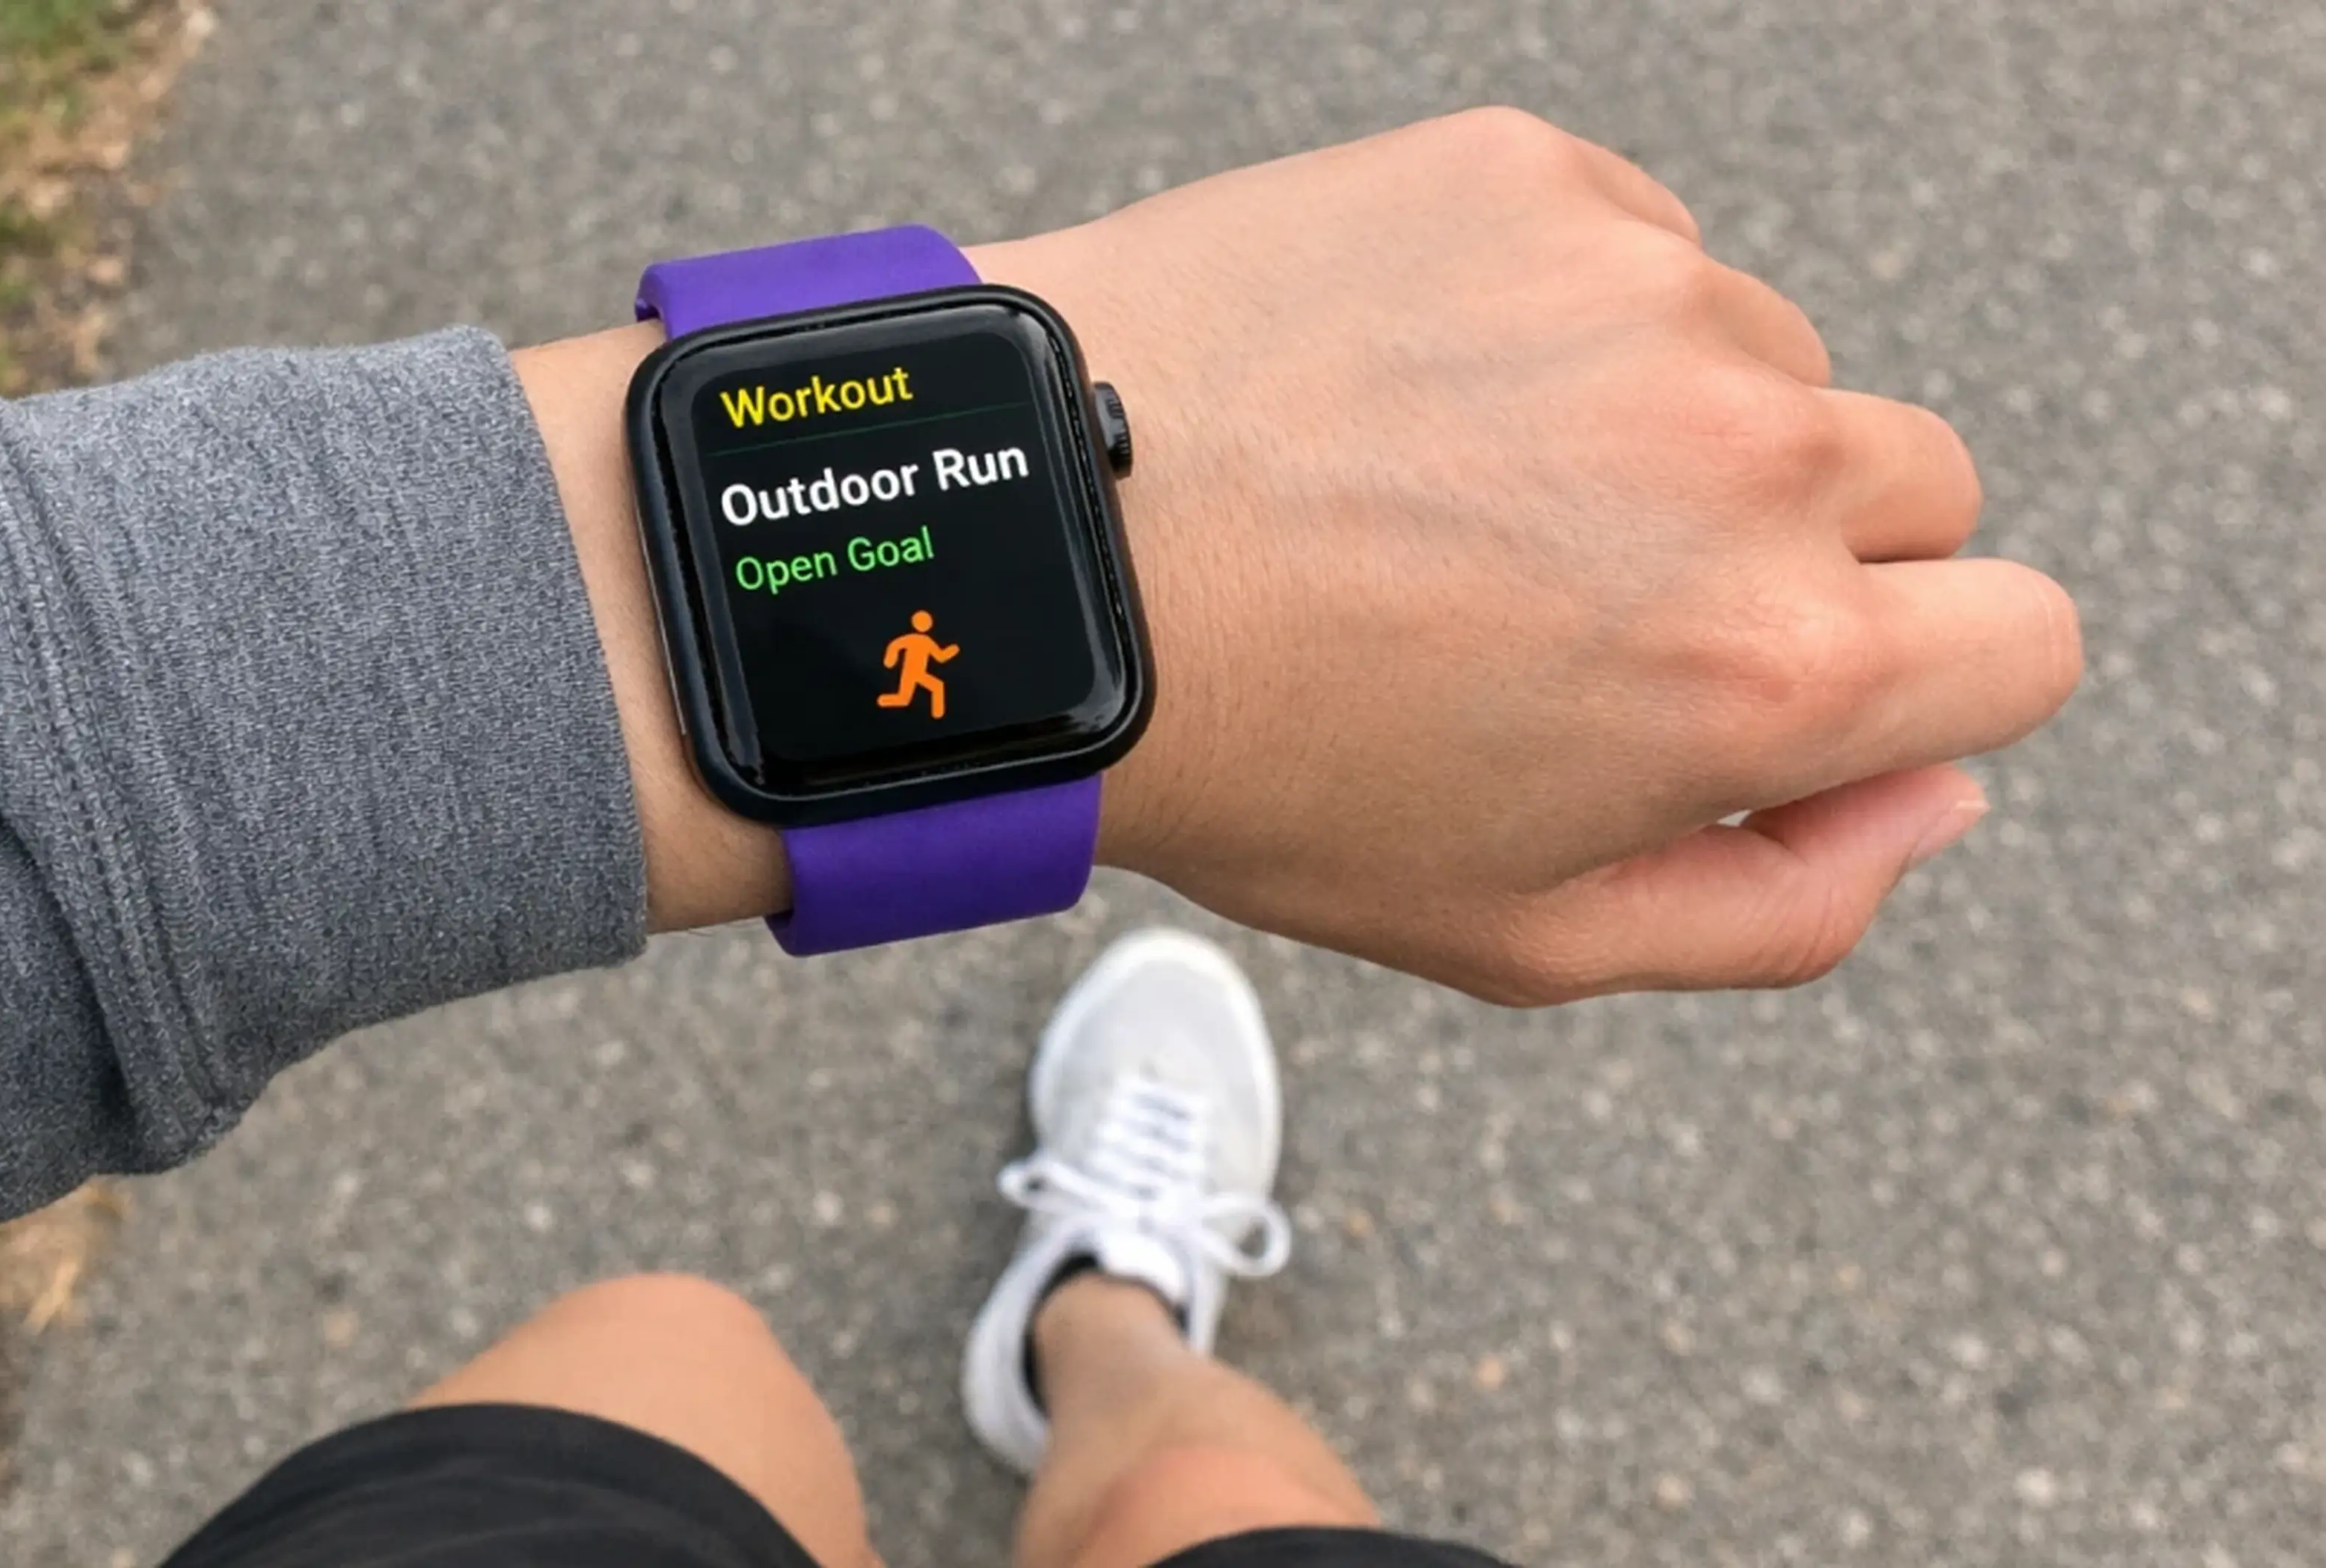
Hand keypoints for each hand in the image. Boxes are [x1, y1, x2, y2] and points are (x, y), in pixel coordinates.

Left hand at [975, 109, 2081, 1002]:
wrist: (1034, 558)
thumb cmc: (1258, 762)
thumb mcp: (1522, 932)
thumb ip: (1784, 902)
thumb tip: (1935, 796)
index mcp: (1775, 665)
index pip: (2024, 644)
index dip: (1923, 679)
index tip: (1801, 680)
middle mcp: (1750, 456)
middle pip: (1917, 491)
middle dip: (1797, 554)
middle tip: (1587, 599)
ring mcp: (1647, 293)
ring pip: (1769, 361)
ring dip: (1665, 426)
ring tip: (1452, 495)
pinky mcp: (1536, 179)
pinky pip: (1634, 249)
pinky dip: (1558, 318)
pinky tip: (1409, 393)